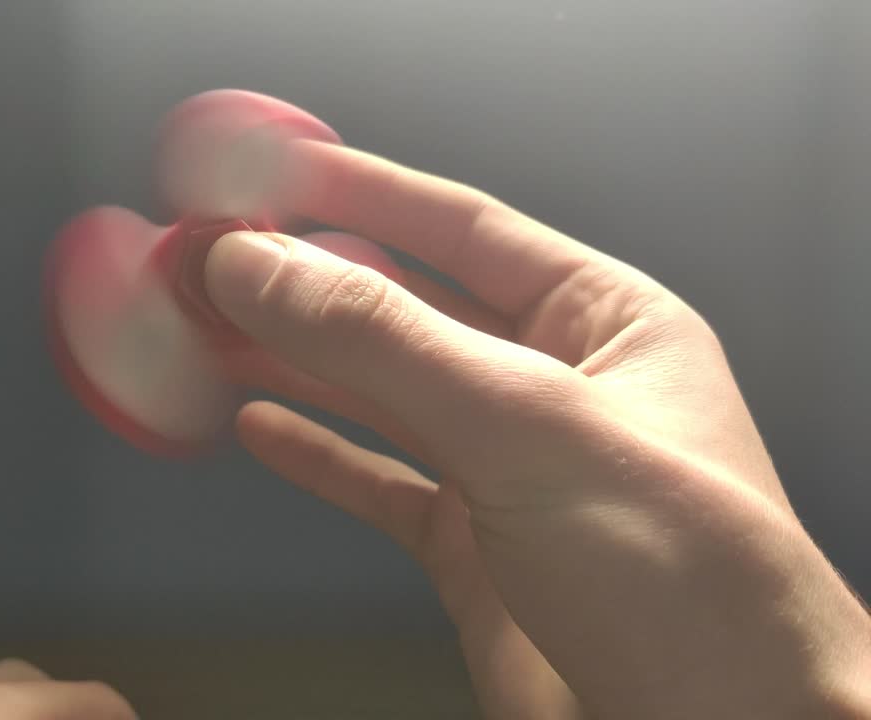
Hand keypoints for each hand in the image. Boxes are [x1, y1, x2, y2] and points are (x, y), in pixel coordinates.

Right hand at [212, 139, 870, 717]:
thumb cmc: (699, 591)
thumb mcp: (528, 427)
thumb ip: (388, 342)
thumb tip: (269, 268)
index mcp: (608, 328)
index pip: (467, 230)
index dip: (365, 194)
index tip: (278, 177)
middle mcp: (558, 395)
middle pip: (408, 313)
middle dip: (309, 284)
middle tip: (219, 260)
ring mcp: (512, 476)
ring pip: (381, 397)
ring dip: (294, 363)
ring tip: (214, 330)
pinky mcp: (475, 554)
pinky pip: (378, 483)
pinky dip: (317, 454)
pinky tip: (267, 426)